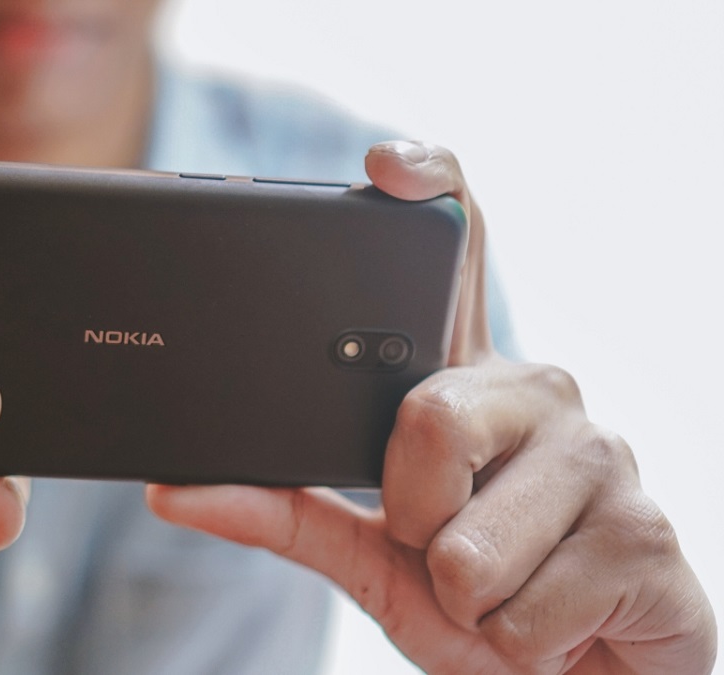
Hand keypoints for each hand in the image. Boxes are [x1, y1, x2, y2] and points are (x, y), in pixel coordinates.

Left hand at [148, 141, 716, 673]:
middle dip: (410, 517)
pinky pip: (522, 606)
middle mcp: (539, 393)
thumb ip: (280, 512)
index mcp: (467, 386)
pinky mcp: (648, 531)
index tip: (383, 166)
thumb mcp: (364, 557)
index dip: (433, 187)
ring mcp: (604, 454)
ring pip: (467, 539)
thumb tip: (173, 488)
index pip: (461, 252)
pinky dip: (511, 642)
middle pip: (429, 413)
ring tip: (497, 592)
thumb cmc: (473, 603)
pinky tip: (549, 622)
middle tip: (439, 545)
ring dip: (461, 597)